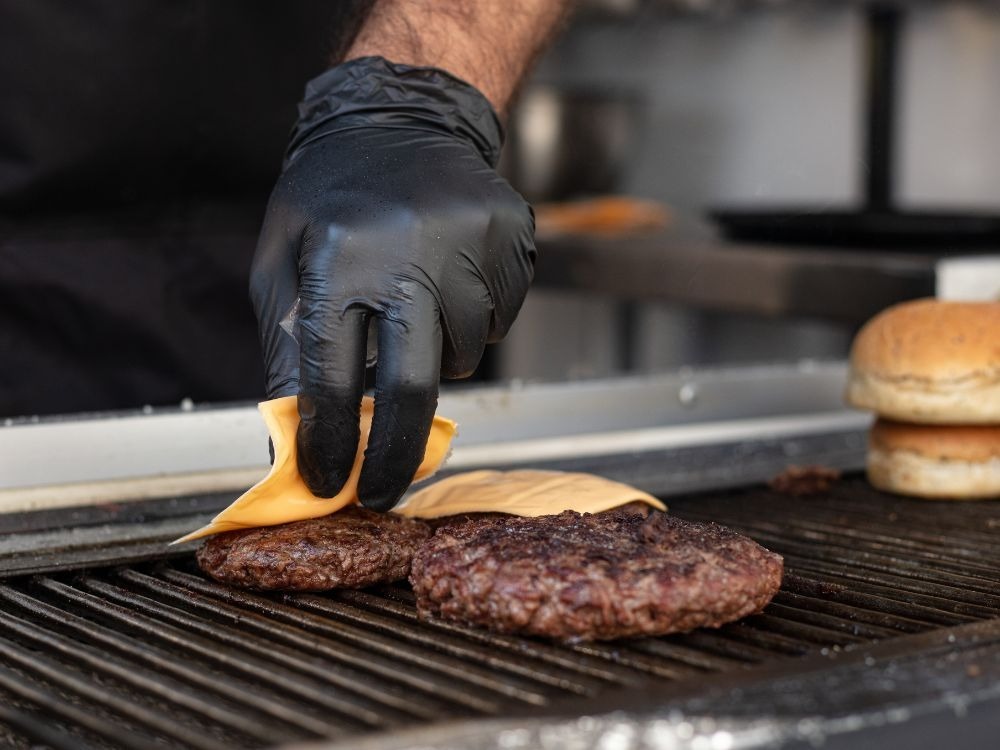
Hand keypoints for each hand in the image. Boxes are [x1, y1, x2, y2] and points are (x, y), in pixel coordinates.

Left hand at [250, 57, 535, 510]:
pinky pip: (500, 319)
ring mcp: (470, 243)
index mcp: (339, 255)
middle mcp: (408, 251)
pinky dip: (475, 323)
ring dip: (437, 358)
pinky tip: (450, 284)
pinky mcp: (512, 238)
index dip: (330, 440)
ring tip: (416, 312)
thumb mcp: (282, 255)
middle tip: (384, 492)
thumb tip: (294, 424)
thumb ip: (286, 338)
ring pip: (464, 354)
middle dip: (395, 455)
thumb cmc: (330, 195)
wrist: (403, 117)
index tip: (328, 486)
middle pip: (413, 386)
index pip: (332, 373)